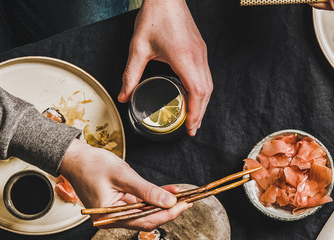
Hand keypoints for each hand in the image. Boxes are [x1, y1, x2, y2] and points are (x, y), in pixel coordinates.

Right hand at [59, 139, 189, 229]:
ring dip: (162, 204)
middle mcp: (111, 220)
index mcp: (109, 217)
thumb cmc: (92, 164)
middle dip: (168, 210)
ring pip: (145, 213)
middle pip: (147, 220)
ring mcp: (114, 214)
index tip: (185, 205)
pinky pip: (139, 206)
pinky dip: (153, 199)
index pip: (146, 221)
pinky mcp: (117, 206)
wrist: (73, 157)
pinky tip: (167, 192)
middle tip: (188, 200)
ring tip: (181, 195)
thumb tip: (170, 202)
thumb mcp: (123, 176)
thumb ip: (147, 191)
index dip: (168, 214)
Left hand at [118, 0, 211, 136]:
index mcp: (184, 58)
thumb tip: (124, 96)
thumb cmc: (154, 16)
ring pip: (209, 84)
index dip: (195, 112)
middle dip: (200, 113)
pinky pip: (206, 75)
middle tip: (191, 129)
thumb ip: (131, 74)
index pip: (196, 92)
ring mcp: (202, 53)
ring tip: (194, 117)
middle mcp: (197, 57)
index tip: (190, 127)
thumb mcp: (138, 47)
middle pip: (206, 92)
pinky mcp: (201, 49)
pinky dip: (202, 90)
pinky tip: (193, 96)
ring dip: (202, 103)